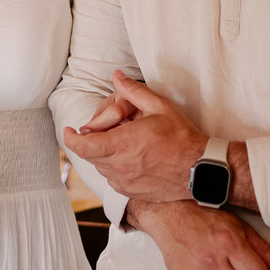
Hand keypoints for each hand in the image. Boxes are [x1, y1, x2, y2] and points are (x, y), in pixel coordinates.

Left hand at [63, 71, 206, 202]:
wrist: (200, 169)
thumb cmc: (181, 137)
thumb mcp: (159, 107)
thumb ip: (133, 91)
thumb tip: (116, 77)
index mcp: (121, 144)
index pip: (83, 145)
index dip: (71, 138)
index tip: (70, 130)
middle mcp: (119, 166)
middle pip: (91, 155)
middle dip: (93, 141)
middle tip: (109, 130)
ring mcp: (124, 182)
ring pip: (101, 168)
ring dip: (104, 155)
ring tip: (124, 143)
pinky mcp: (132, 193)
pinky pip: (113, 180)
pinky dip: (115, 168)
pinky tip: (131, 158)